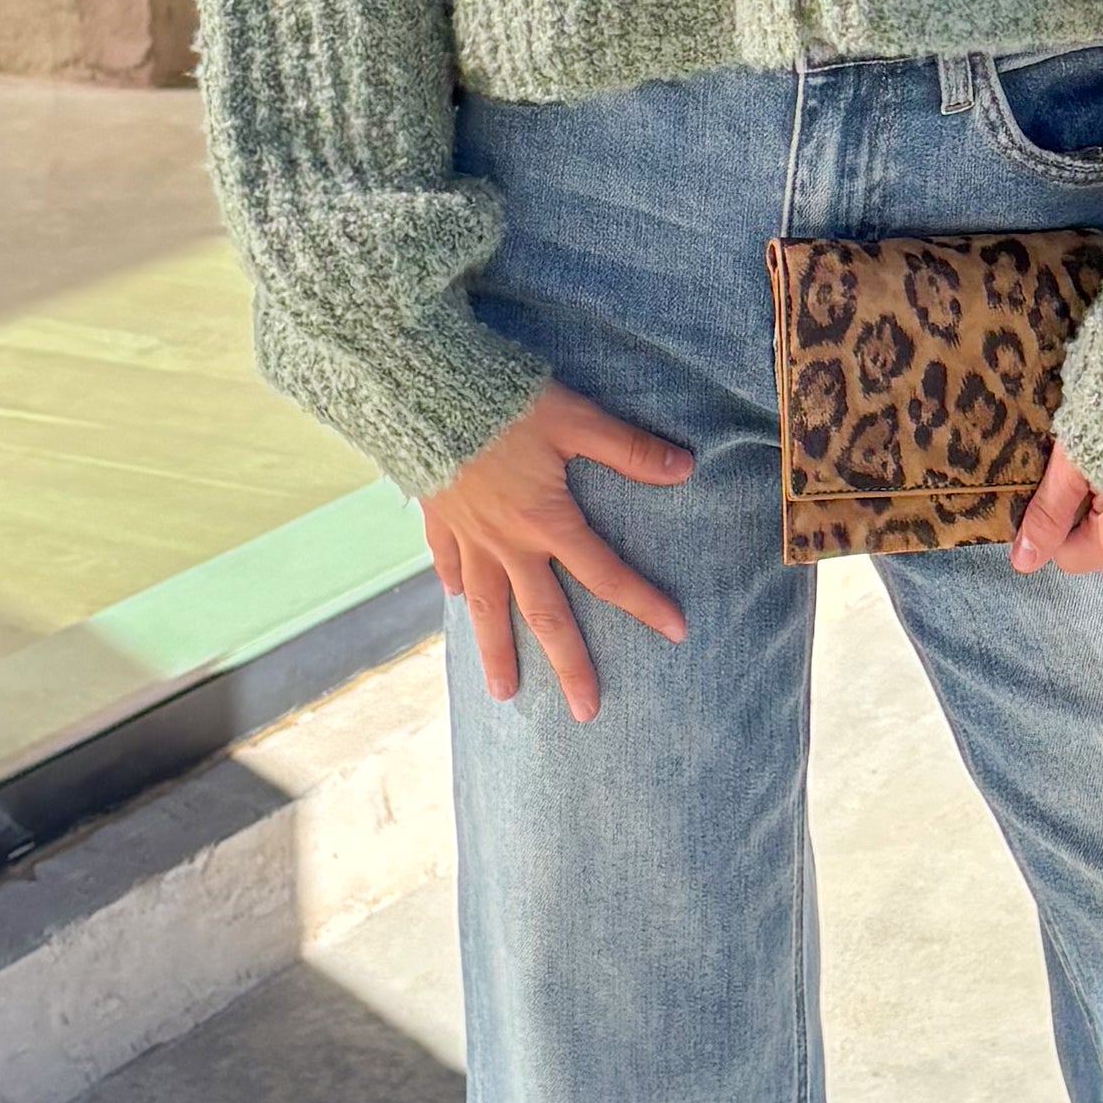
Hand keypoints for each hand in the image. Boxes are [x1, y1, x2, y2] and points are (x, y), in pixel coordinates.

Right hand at [429, 379, 695, 719]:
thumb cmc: (501, 401)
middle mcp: (506, 543)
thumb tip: (684, 468)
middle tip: (586, 711)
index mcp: (546, 521)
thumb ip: (627, 448)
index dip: (644, 602)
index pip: (605, 574)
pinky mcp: (437, 518)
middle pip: (544, 615)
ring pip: (485, 607)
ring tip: (504, 694)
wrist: (419, 390)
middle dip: (569, 665)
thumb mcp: (573, 417)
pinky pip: (446, 563)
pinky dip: (451, 585)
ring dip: (497, 652)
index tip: (677, 632)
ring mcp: (468, 536)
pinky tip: (453, 602)